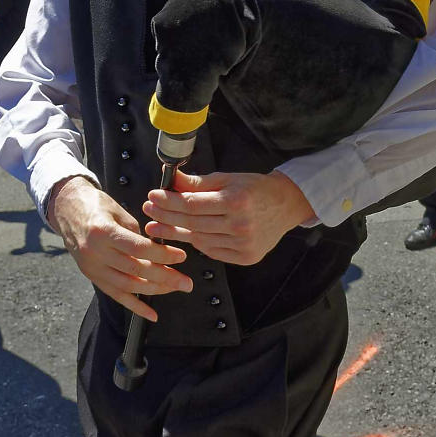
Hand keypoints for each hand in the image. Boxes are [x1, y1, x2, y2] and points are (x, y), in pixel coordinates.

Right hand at [49, 176, 189, 320]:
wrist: (66, 210)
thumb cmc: (96, 206)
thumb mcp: (118, 212)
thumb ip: (137, 234)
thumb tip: (158, 252)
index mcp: (103, 232)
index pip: (138, 249)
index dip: (162, 255)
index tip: (181, 257)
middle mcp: (95, 253)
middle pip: (135, 270)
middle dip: (164, 278)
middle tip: (186, 283)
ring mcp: (92, 268)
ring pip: (127, 286)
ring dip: (154, 290)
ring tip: (174, 289)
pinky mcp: (92, 276)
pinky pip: (115, 295)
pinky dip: (134, 306)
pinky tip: (151, 314)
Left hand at [142, 170, 314, 266]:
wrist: (286, 205)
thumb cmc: (255, 189)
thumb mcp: (228, 179)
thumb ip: (199, 183)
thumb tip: (172, 181)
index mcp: (236, 201)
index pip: (193, 204)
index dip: (169, 201)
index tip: (152, 196)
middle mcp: (241, 225)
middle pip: (193, 224)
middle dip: (166, 216)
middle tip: (148, 210)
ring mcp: (244, 244)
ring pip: (200, 241)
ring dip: (177, 232)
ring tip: (158, 225)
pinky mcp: (246, 257)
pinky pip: (212, 251)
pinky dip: (197, 243)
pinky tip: (186, 235)